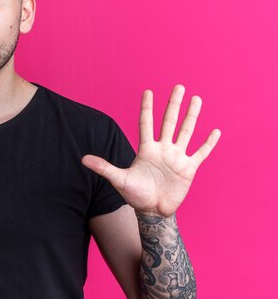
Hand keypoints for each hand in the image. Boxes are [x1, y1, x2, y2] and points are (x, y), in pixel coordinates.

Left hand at [82, 85, 220, 216]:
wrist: (152, 211)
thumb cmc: (135, 195)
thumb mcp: (119, 180)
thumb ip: (104, 167)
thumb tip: (82, 159)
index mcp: (146, 149)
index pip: (146, 124)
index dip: (147, 108)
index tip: (148, 91)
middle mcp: (163, 149)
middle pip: (169, 122)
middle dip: (174, 104)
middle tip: (178, 86)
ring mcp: (177, 157)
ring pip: (186, 132)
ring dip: (192, 116)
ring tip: (196, 99)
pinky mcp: (188, 169)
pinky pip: (200, 153)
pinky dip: (208, 143)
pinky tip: (215, 131)